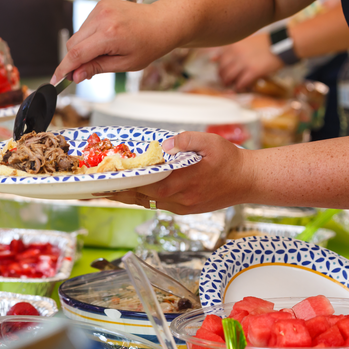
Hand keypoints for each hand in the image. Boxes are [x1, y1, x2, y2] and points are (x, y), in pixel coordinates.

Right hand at [51, 0, 175, 83]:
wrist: (163, 22)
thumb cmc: (150, 44)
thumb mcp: (125, 64)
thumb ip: (97, 68)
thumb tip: (76, 76)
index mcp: (110, 34)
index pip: (76, 53)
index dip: (63, 69)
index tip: (56, 81)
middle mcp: (103, 17)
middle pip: (73, 44)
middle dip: (74, 61)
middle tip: (85, 73)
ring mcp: (101, 8)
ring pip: (77, 35)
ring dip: (82, 48)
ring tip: (103, 54)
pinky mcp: (101, 4)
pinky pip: (85, 26)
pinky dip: (89, 37)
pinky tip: (104, 41)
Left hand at [103, 132, 253, 214]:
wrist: (250, 180)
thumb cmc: (230, 159)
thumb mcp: (210, 142)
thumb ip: (186, 140)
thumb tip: (165, 143)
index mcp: (182, 182)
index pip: (145, 186)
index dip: (124, 185)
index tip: (106, 182)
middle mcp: (180, 199)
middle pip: (142, 198)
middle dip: (121, 192)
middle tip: (99, 189)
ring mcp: (183, 206)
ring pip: (150, 203)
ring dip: (131, 196)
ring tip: (111, 190)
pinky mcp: (187, 209)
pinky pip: (161, 205)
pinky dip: (146, 198)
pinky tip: (136, 191)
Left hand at [212, 32, 283, 89]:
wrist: (282, 44)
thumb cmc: (264, 43)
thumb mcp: (244, 42)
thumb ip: (229, 50)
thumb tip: (212, 59)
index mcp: (233, 45)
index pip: (219, 60)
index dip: (220, 69)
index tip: (223, 72)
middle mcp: (236, 53)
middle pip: (222, 70)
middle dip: (222, 78)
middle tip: (226, 81)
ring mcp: (244, 62)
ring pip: (229, 77)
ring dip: (229, 83)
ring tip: (231, 85)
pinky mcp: (253, 71)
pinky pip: (240, 83)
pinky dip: (239, 87)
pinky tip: (241, 87)